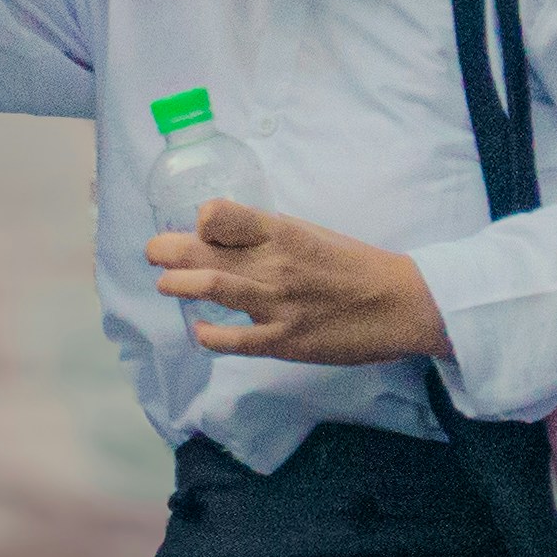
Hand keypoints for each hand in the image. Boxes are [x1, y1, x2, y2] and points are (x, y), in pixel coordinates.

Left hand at [151, 202, 452, 367]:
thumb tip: (227, 235)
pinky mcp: (284, 340)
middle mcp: (273, 264)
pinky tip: (200, 332)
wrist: (401, 303)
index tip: (199, 229)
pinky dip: (209, 336)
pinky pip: (233, 340)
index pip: (221, 215)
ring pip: (211, 290)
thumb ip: (269, 235)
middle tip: (155, 253)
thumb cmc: (356, 265)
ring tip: (166, 284)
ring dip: (179, 286)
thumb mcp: (311, 234)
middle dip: (168, 252)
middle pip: (204, 252)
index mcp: (282, 232)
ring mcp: (276, 304)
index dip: (202, 221)